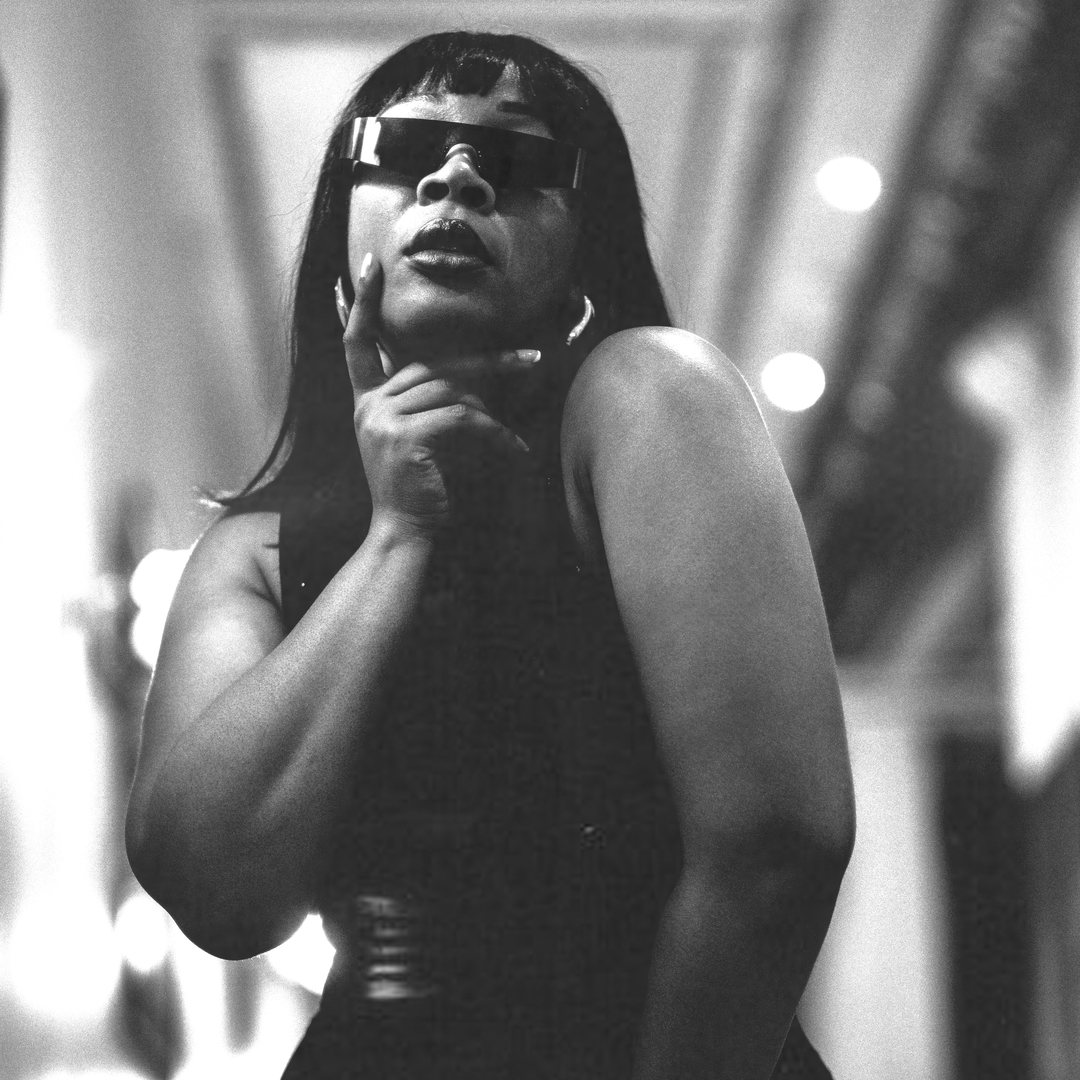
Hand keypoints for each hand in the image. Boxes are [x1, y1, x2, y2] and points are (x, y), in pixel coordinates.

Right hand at [343, 253, 539, 537]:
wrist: (404, 535)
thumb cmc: (419, 491)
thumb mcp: (417, 440)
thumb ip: (429, 404)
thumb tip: (475, 380)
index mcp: (366, 403)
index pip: (358, 343)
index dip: (364, 303)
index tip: (369, 263)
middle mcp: (369, 406)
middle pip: (434, 365)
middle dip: (488, 364)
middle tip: (532, 360)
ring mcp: (383, 420)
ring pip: (453, 391)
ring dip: (496, 408)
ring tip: (519, 433)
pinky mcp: (405, 438)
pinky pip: (463, 419)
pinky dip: (495, 434)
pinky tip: (515, 452)